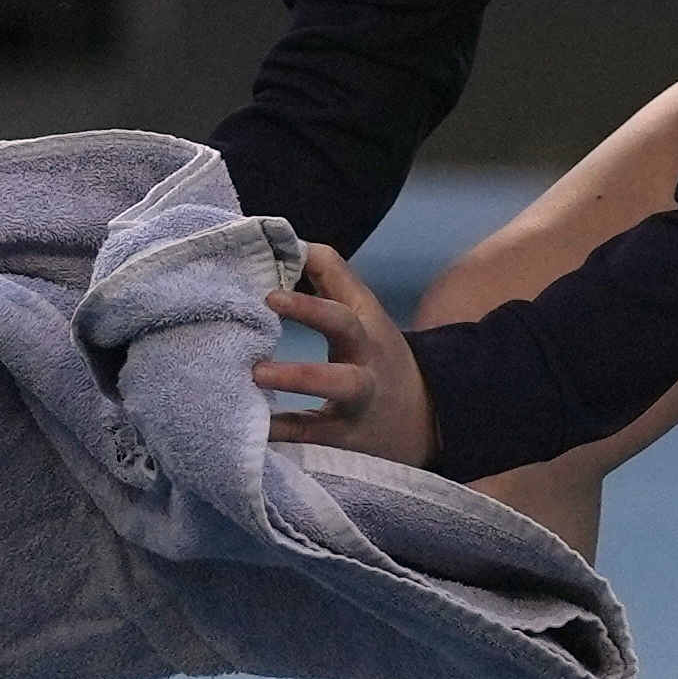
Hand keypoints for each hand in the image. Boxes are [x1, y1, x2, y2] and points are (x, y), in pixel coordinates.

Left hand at [252, 243, 435, 466]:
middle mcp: (365, 354)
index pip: (342, 287)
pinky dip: (283, 429)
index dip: (310, 273)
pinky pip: (312, 432)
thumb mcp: (363, 315)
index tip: (274, 269)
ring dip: (296, 376)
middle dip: (310, 310)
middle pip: (344, 325)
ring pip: (334, 382)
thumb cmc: (375, 356)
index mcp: (365, 322)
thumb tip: (291, 244)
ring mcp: (359, 396)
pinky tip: (254, 425)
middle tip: (267, 299)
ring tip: (255, 373)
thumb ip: (330, 279)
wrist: (423, 418)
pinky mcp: (345, 434)